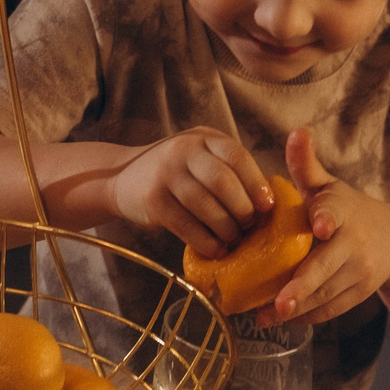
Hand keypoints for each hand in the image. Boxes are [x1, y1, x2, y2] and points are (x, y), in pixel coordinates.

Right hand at [109, 129, 274, 257]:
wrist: (122, 177)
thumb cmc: (177, 172)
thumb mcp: (201, 157)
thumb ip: (228, 170)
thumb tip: (268, 202)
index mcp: (204, 139)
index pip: (236, 156)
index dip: (255, 183)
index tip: (267, 206)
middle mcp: (184, 151)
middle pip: (222, 181)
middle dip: (242, 208)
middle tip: (249, 226)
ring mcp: (166, 174)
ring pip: (204, 204)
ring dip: (225, 228)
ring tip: (234, 240)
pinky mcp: (153, 200)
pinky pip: (185, 225)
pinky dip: (205, 241)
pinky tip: (217, 250)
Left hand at [262, 130, 389, 327]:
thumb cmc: (345, 210)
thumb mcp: (327, 185)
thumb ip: (306, 164)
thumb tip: (297, 131)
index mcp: (343, 211)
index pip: (334, 212)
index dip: (326, 218)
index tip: (320, 226)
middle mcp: (354, 243)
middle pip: (327, 267)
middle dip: (303, 286)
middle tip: (279, 303)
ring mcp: (359, 272)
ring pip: (325, 294)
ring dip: (295, 309)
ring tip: (263, 317)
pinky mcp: (359, 293)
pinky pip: (331, 309)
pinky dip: (306, 316)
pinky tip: (281, 319)